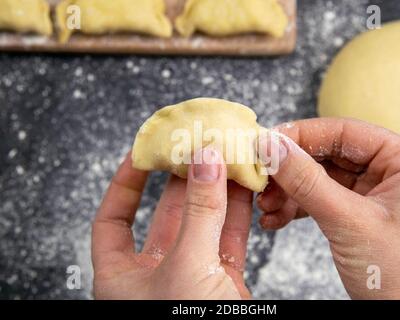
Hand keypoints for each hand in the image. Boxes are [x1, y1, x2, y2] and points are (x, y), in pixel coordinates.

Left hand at [92, 148, 252, 299]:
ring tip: (225, 157)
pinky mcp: (222, 280)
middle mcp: (154, 273)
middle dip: (184, 179)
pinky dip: (237, 212)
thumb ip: (199, 213)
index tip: (142, 154)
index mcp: (121, 276)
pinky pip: (228, 238)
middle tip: (197, 147)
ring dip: (216, 191)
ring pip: (202, 223)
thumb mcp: (186, 266)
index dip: (125, 184)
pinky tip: (244, 186)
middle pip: (166, 214)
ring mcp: (191, 275)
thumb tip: (207, 161)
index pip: (112, 220)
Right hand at [257, 118, 399, 298]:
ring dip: (290, 191)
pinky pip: (325, 198)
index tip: (265, 143)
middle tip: (261, 178)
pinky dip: (299, 207)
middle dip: (292, 170)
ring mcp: (378, 192)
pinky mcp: (364, 212)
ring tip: (266, 207)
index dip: (301, 135)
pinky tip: (276, 219)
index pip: (345, 132)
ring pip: (322, 178)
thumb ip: (306, 181)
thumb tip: (270, 146)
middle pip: (330, 154)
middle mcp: (395, 170)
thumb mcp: (349, 223)